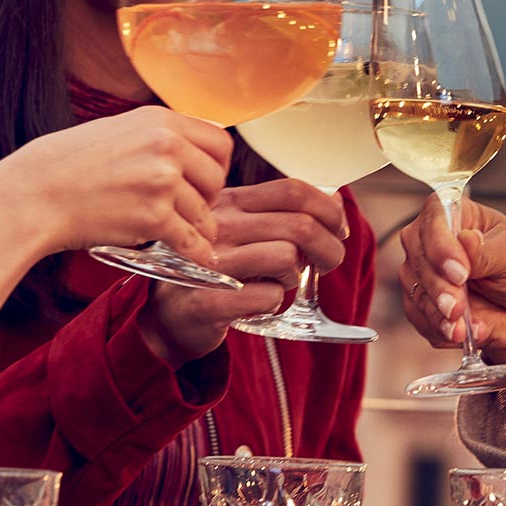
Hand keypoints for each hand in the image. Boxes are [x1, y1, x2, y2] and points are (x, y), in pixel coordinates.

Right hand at [0, 106, 231, 262]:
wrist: (34, 194)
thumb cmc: (67, 165)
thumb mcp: (118, 131)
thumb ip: (157, 138)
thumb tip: (193, 153)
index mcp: (160, 120)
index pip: (220, 142)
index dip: (216, 167)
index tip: (203, 182)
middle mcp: (166, 144)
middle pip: (217, 178)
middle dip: (208, 199)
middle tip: (189, 210)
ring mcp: (161, 180)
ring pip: (205, 213)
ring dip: (198, 229)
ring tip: (184, 235)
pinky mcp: (154, 215)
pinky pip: (191, 241)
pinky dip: (197, 253)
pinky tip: (198, 258)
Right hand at [141, 178, 349, 367]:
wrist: (168, 316)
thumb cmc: (217, 270)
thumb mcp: (245, 230)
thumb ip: (284, 214)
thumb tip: (335, 201)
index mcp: (231, 202)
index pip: (292, 190)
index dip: (328, 209)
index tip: (338, 229)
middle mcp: (220, 225)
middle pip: (300, 225)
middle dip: (329, 248)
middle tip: (327, 264)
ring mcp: (212, 262)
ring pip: (286, 257)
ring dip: (296, 276)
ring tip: (281, 282)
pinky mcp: (209, 300)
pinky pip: (269, 296)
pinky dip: (275, 302)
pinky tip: (260, 302)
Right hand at [397, 194, 505, 369]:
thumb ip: (487, 251)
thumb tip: (466, 239)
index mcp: (458, 215)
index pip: (434, 217)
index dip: (441, 246)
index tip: (460, 273)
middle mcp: (435, 241)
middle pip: (418, 257)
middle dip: (438, 287)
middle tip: (457, 308)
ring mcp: (426, 273)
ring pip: (415, 291)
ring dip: (437, 313)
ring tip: (461, 328)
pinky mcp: (425, 304)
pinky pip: (419, 318)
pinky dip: (439, 329)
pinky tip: (460, 334)